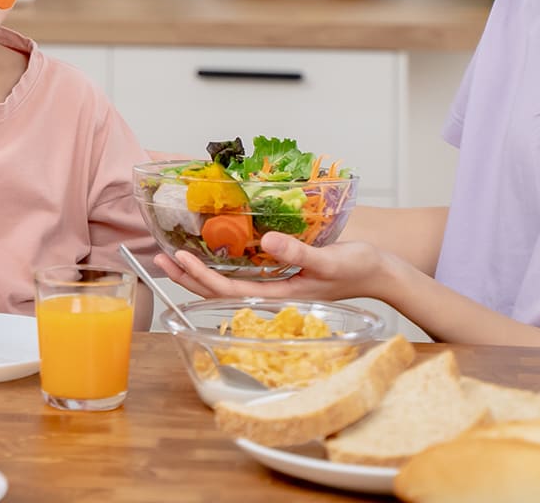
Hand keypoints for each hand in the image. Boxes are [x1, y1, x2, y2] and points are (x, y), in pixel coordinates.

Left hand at [153, 231, 392, 301]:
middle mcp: (271, 294)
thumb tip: (268, 242)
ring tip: (172, 257)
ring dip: (199, 271)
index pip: (229, 290)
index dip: (201, 276)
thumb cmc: (358, 268)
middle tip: (159, 258)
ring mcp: (275, 286)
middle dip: (188, 276)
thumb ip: (298, 253)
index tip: (179, 257)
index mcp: (279, 297)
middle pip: (220, 290)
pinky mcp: (280, 275)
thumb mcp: (329, 259)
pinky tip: (211, 250)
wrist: (380, 273)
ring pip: (228, 282)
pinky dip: (221, 263)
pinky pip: (243, 272)